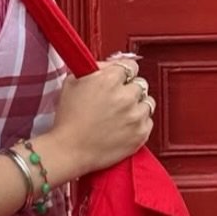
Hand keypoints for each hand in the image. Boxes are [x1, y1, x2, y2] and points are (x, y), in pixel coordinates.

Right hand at [34, 57, 154, 182]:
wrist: (69, 150)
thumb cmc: (68, 119)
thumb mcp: (72, 83)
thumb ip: (93, 69)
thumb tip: (108, 66)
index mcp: (109, 80)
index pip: (130, 66)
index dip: (123, 73)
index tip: (119, 79)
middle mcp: (126, 96)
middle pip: (141, 83)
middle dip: (129, 89)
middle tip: (116, 99)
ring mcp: (135, 116)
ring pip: (148, 102)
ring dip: (137, 106)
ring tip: (121, 114)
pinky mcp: (141, 134)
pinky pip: (149, 121)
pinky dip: (139, 123)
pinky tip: (123, 126)